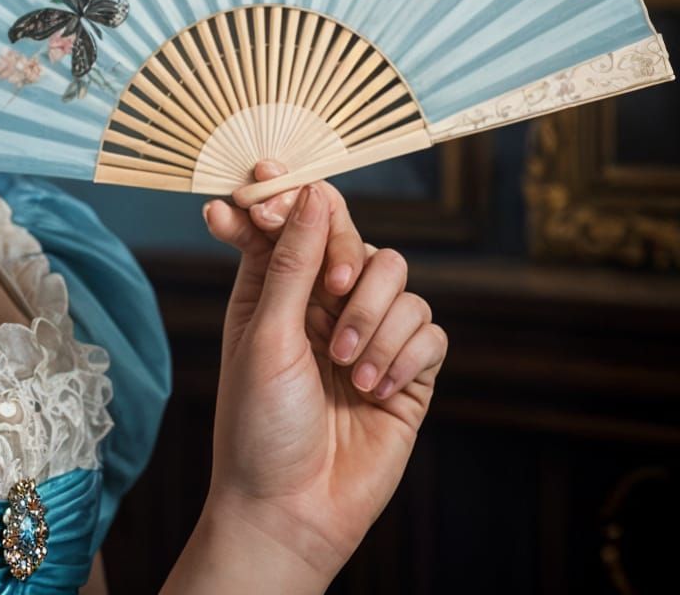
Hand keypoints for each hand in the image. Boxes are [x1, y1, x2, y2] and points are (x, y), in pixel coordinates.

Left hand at [198, 160, 447, 579]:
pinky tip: (377, 389)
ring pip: (400, 278)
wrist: (292, 509)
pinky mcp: (407, 372)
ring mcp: (368, 334)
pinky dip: (404, 354)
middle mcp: (322, 301)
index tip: (266, 180)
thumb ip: (290, 261)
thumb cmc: (259, 423)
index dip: (282, 194)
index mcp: (273, 285)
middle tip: (332, 288)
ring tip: (348, 368)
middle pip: (353, 236)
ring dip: (375, 318)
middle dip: (344, 256)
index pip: (288, 217)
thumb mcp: (265, 333)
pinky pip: (429, 331)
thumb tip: (310, 191)